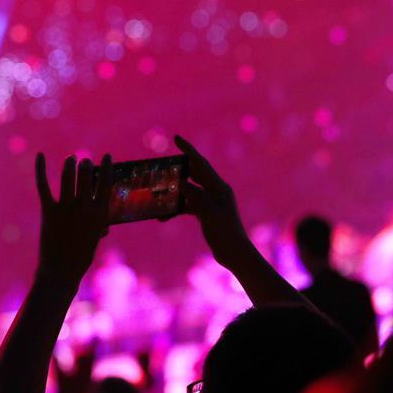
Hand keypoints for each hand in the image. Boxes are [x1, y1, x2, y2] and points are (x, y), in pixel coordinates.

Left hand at [35, 153, 113, 287]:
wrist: (60, 271)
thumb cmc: (81, 257)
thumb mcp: (95, 239)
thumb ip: (99, 225)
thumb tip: (104, 222)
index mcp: (100, 214)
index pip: (106, 183)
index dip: (107, 167)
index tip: (107, 156)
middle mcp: (84, 208)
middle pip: (87, 177)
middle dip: (86, 166)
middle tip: (84, 161)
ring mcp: (66, 209)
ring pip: (68, 177)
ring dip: (70, 165)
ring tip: (70, 160)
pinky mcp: (48, 211)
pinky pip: (43, 185)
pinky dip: (41, 169)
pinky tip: (39, 156)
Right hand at [175, 135, 247, 269]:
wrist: (234, 253)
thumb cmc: (225, 233)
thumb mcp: (209, 213)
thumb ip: (195, 196)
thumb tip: (180, 183)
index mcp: (219, 187)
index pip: (201, 164)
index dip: (188, 150)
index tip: (176, 138)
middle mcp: (216, 191)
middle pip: (194, 174)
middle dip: (178, 168)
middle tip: (162, 165)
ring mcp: (211, 202)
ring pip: (189, 191)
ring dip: (174, 192)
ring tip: (158, 192)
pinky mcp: (206, 213)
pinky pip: (188, 205)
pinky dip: (177, 208)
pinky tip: (163, 216)